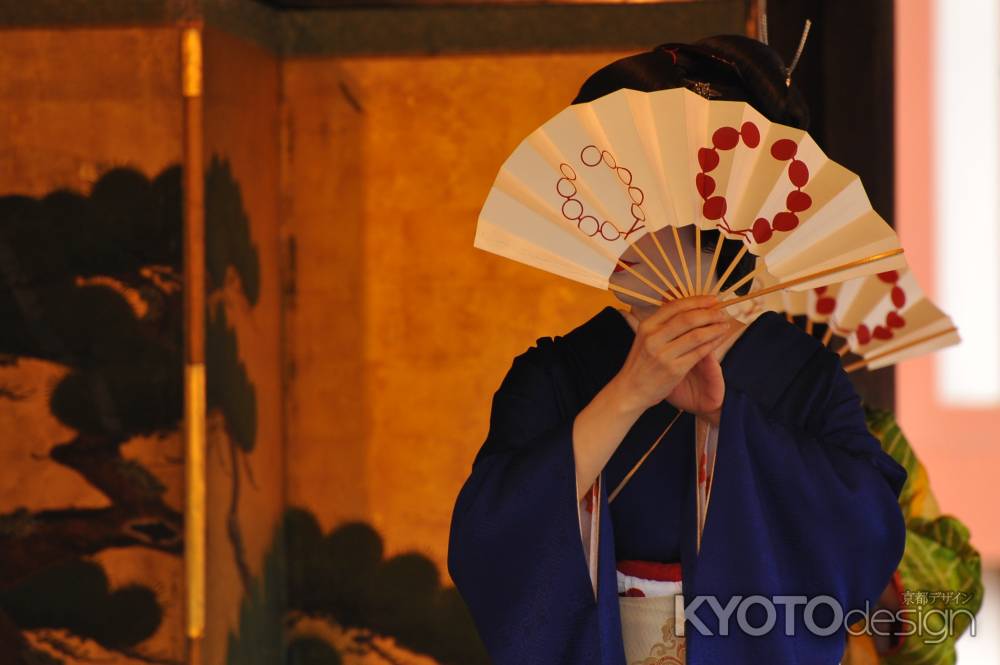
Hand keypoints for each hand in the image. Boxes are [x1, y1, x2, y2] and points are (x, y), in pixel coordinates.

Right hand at [612, 295, 731, 423]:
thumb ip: (662, 323)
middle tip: (721, 312)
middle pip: (688, 318)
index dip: (697, 301)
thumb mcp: (645, 338)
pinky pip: (699, 353)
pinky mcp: (674, 370)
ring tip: (724, 325)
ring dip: (714, 328)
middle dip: (709, 313)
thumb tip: (688, 307)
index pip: (675, 306)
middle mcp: (653, 338)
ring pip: (696, 335)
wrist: (631, 390)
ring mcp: (664, 354)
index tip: (712, 299)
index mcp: (647, 326)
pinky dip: (712, 344)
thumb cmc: (641, 362)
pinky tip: (718, 339)